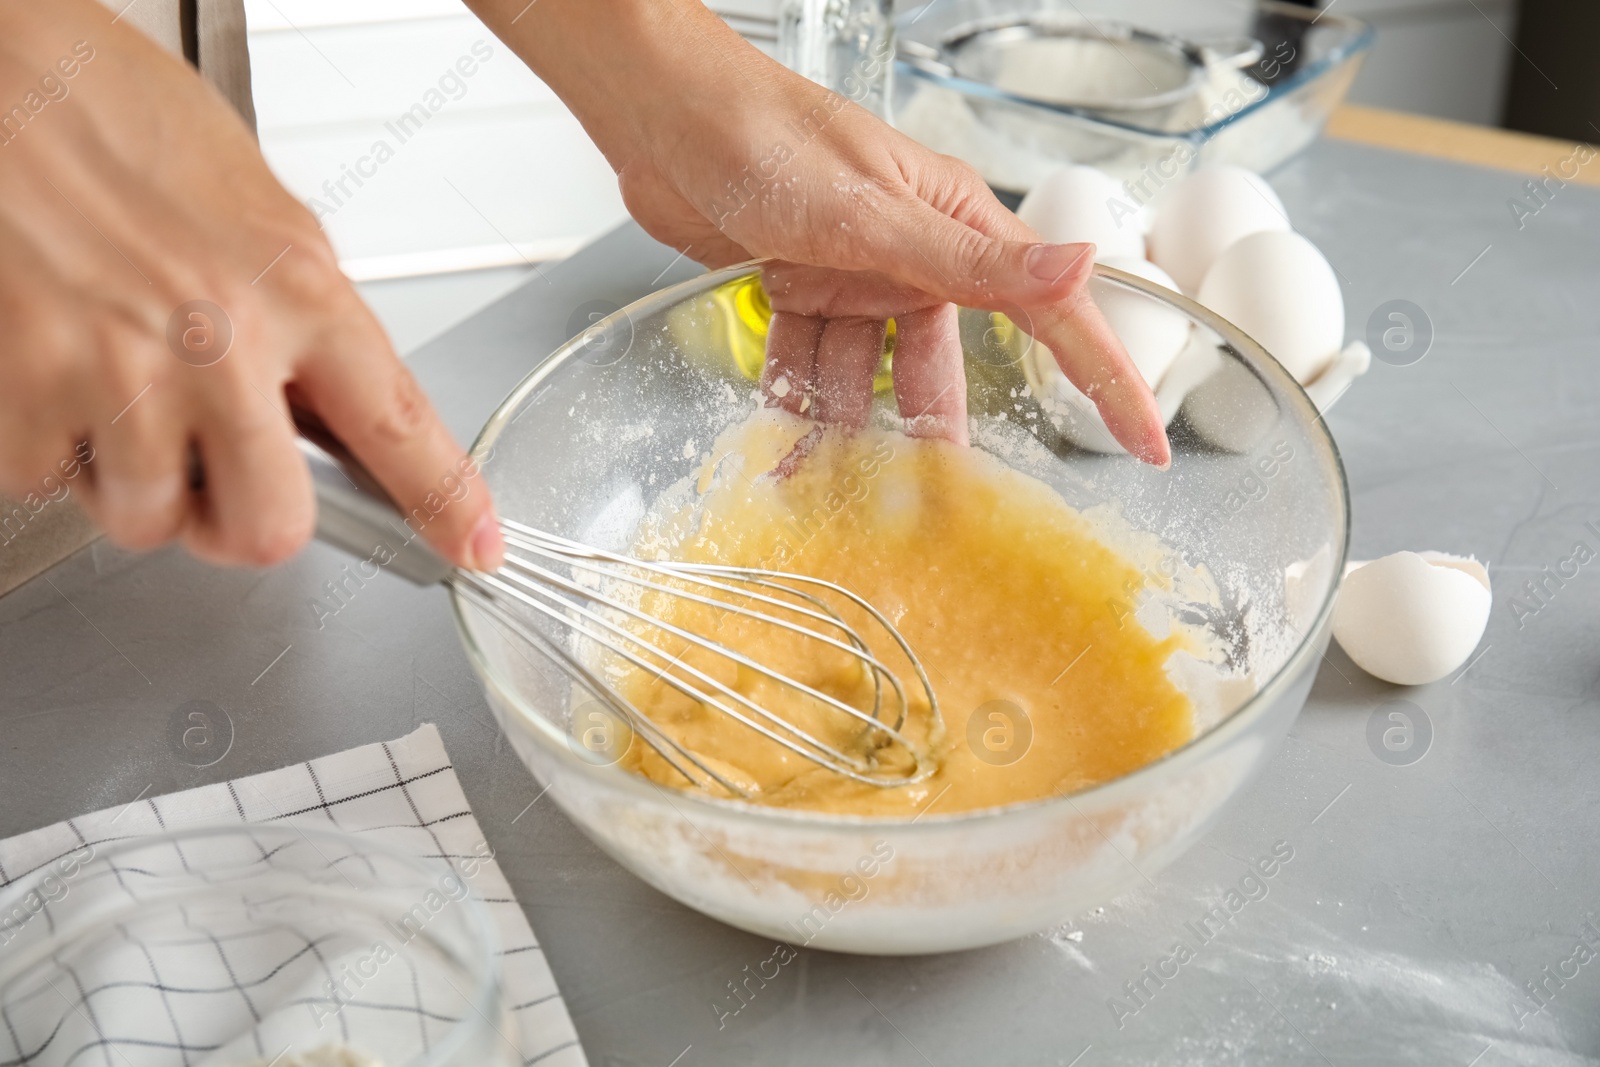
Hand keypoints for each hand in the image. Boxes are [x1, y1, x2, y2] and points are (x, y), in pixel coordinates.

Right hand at [0, 0, 502, 568]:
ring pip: (148, 520)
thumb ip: (299, 313)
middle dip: (238, 519)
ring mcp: (119, 380)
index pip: (401, 426)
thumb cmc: (108, 114)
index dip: (446, 500)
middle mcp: (220, 346)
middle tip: (213, 469)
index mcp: (297, 292)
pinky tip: (49, 363)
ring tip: (108, 377)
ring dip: (130, 475)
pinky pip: (49, 483)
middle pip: (271, 531)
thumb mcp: (253, 207)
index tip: (472, 543)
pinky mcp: (23, 402)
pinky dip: (46, 445)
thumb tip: (324, 398)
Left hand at [474, 0, 1168, 464]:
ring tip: (818, 476)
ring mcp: (852, 273)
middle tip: (928, 503)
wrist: (662, 116)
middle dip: (928, 431)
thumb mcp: (871, 213)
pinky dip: (791, 399)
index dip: (1105, 377)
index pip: (1051, 311)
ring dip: (840, 422)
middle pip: (942, 364)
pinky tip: (775, 438)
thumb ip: (969, 260)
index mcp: (955, 225)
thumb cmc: (767, 136)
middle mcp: (911, 253)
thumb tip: (1080, 269)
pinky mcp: (798, 286)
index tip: (1145, 443)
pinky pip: (807, 363)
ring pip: (863, 374)